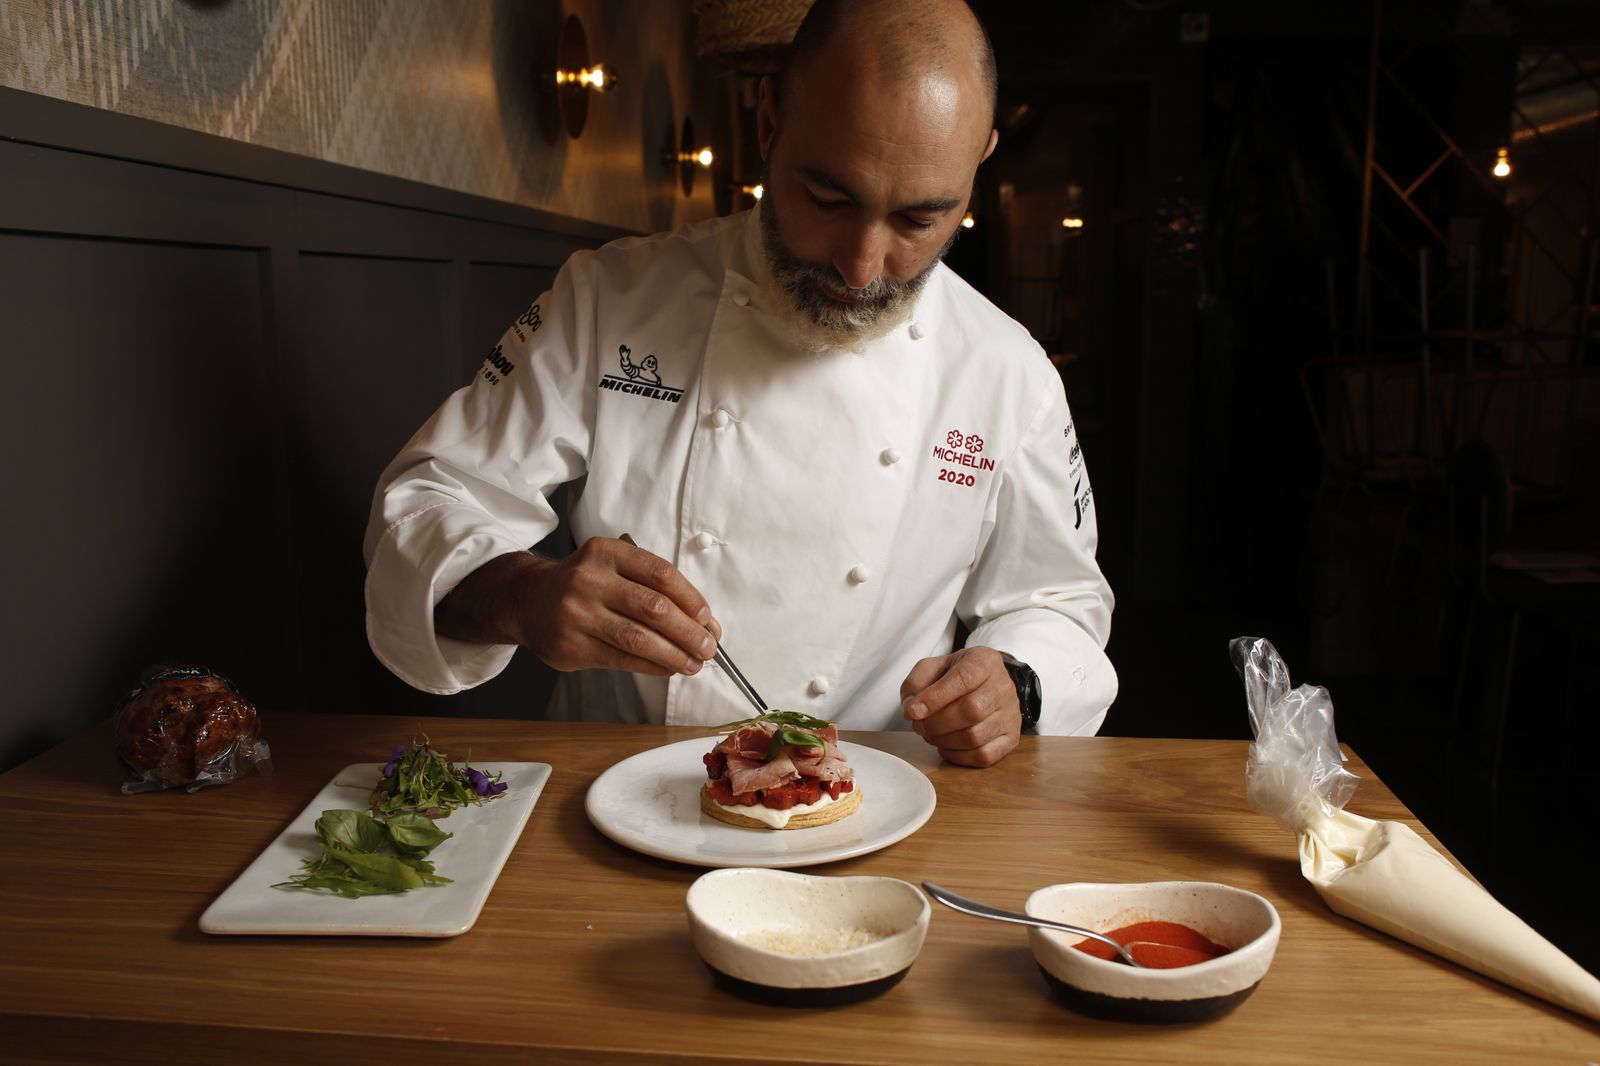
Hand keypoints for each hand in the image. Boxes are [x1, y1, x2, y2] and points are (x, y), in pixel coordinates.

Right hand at [435, 538, 719, 676]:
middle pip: (654, 608)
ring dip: (675, 654)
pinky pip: (622, 658)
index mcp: (606, 552)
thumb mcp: (612, 568)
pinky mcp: (571, 645)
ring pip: (639, 638)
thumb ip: (653, 588)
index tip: (708, 620)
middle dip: (689, 632)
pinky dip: (653, 666)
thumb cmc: (583, 585)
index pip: (661, 574)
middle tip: (709, 647)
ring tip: (694, 663)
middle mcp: (589, 579)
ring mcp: (577, 613)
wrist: (527, 600)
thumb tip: (704, 622)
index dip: (692, 599)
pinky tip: (669, 669)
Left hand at [899, 646, 1021, 766]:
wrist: (988, 683)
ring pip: (975, 736)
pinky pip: (984, 755)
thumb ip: (916, 682)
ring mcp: (1011, 714)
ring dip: (944, 740)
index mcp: (984, 662)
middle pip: (971, 710)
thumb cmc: (958, 676)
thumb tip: (911, 709)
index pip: (962, 679)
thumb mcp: (935, 667)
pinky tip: (946, 746)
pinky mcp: (1012, 737)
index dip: (934, 698)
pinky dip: (958, 757)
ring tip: (931, 734)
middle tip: (919, 725)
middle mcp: (1003, 687)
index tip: (912, 711)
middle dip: (936, 723)